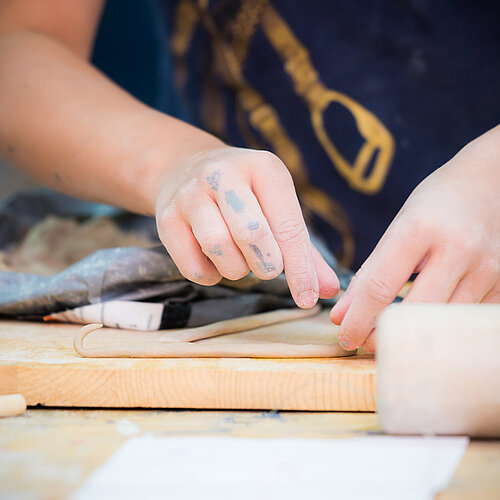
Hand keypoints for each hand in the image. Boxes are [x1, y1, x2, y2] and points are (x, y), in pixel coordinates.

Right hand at [155, 146, 339, 307]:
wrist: (185, 168)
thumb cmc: (246, 196)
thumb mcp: (278, 208)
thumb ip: (304, 250)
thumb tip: (331, 290)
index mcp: (263, 167)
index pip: (288, 227)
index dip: (301, 269)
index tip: (308, 299)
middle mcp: (223, 173)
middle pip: (253, 235)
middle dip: (266, 265)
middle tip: (267, 265)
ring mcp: (190, 194)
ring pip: (220, 248)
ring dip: (237, 269)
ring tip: (240, 258)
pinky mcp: (165, 217)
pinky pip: (193, 267)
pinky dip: (211, 275)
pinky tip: (215, 261)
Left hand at [331, 125, 499, 350]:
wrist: (490, 183)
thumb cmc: (435, 205)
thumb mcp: (397, 228)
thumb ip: (369, 273)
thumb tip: (340, 315)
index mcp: (420, 229)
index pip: (380, 286)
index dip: (358, 319)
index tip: (344, 336)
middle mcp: (458, 249)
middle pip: (412, 311)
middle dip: (381, 335)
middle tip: (363, 343)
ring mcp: (487, 268)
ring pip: (440, 322)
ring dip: (409, 337)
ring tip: (388, 335)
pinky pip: (464, 319)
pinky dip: (439, 327)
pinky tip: (423, 324)